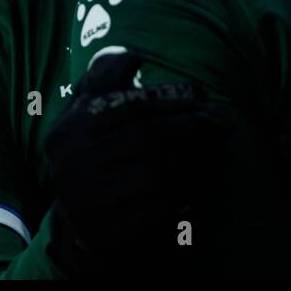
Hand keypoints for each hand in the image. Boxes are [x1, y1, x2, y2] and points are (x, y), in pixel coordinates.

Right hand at [45, 50, 233, 276]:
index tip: (200, 93)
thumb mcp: (84, 116)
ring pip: (160, 173)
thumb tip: (132, 55)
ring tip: (223, 148)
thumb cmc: (91, 157)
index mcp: (65, 134)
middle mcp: (72, 169)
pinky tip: (208, 178)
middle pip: (150, 138)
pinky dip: (190, 190)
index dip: (171, 96)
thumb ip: (102, 81)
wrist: (78, 229)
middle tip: (224, 121)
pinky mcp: (111, 235)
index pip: (130, 107)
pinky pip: (163, 208)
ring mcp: (90, 205)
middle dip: (194, 126)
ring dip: (200, 158)